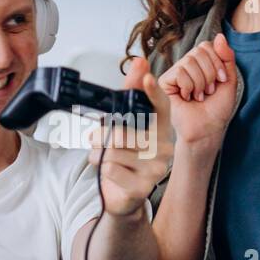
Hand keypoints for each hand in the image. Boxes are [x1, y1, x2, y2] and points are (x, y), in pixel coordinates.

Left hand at [88, 56, 174, 216]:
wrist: (122, 197)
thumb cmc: (124, 158)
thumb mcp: (124, 125)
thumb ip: (131, 93)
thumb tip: (140, 62)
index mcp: (161, 130)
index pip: (161, 107)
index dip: (153, 91)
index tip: (146, 77)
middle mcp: (163, 149)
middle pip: (124, 131)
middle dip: (102, 134)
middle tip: (96, 138)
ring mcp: (155, 170)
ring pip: (113, 150)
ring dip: (98, 153)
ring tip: (102, 157)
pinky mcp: (142, 188)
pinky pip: (110, 168)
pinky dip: (101, 169)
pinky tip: (110, 174)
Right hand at [156, 33, 237, 152]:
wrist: (207, 129)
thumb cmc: (217, 108)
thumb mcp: (228, 80)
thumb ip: (226, 57)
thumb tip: (219, 36)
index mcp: (200, 64)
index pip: (207, 46)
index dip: (217, 61)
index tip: (221, 80)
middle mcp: (186, 66)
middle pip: (199, 51)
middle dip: (210, 73)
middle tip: (208, 91)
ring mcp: (175, 73)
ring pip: (189, 61)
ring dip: (200, 82)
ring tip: (198, 96)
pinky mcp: (165, 82)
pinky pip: (180, 72)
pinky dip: (189, 86)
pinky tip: (187, 97)